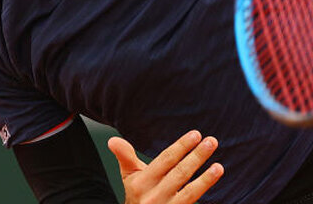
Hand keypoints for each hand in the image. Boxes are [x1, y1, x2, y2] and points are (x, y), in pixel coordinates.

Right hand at [108, 130, 223, 203]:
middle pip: (179, 173)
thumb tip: (113, 140)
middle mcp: (154, 196)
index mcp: (142, 182)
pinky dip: (203, 194)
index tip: (196, 134)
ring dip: (205, 178)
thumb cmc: (137, 197)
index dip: (181, 146)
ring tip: (219, 166)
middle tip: (212, 141)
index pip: (166, 160)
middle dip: (197, 156)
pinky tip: (213, 185)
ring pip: (189, 192)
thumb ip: (125, 157)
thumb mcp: (129, 177)